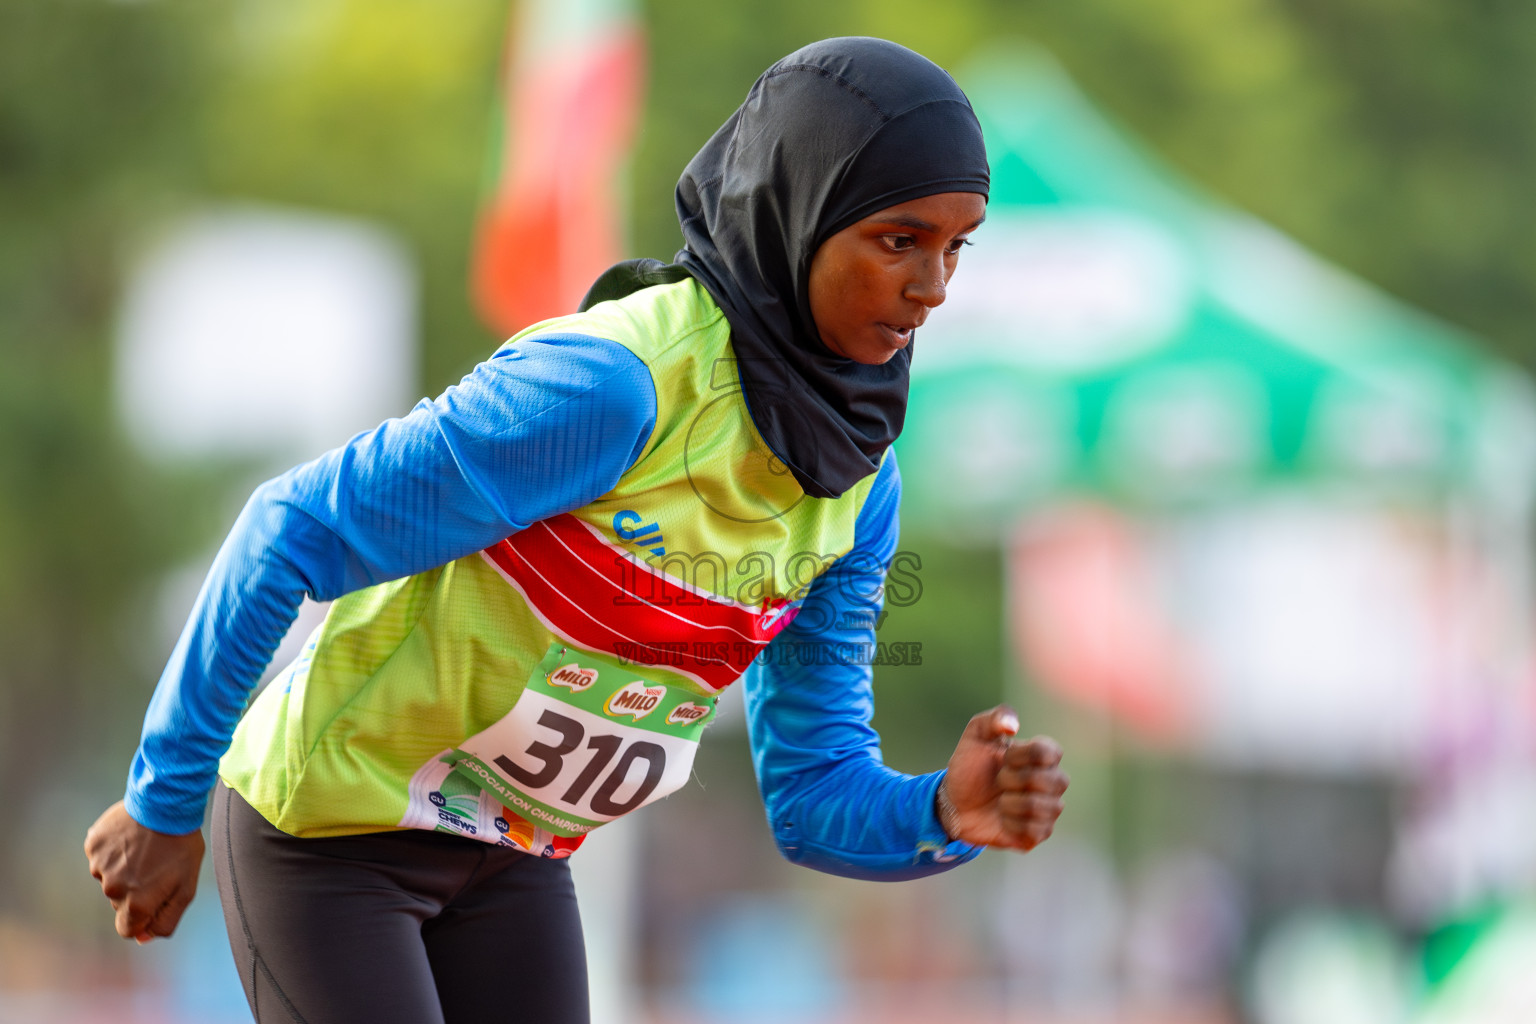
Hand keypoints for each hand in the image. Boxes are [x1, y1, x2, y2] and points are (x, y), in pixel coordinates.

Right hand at [84, 801, 204, 941]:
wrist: (167, 802)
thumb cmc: (181, 846)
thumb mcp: (186, 887)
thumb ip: (165, 920)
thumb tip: (143, 938)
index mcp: (137, 903)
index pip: (127, 929)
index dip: (142, 918)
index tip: (153, 899)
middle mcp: (113, 889)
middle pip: (120, 902)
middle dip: (137, 890)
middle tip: (157, 864)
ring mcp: (100, 866)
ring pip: (110, 878)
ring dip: (125, 868)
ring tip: (146, 847)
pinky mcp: (93, 845)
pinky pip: (101, 856)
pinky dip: (114, 850)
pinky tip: (132, 835)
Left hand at [939, 705, 1066, 850]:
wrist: (954, 803)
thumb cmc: (970, 766)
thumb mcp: (976, 735)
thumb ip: (994, 719)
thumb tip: (1013, 726)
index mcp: (1044, 756)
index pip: (1049, 752)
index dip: (1020, 757)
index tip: (1003, 758)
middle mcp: (1053, 781)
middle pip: (1052, 781)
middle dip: (1013, 780)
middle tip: (998, 781)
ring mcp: (1048, 809)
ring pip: (1041, 807)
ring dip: (1010, 803)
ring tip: (1000, 800)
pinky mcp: (1038, 833)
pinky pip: (1033, 831)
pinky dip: (1010, 824)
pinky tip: (1003, 819)